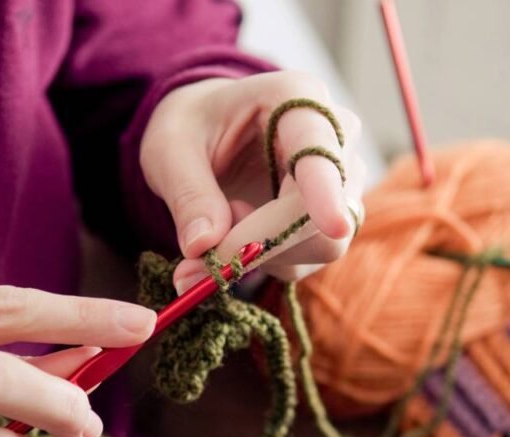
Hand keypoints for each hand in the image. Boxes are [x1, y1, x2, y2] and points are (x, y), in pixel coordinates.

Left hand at [139, 71, 367, 292]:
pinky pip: (304, 259)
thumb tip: (203, 246)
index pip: (320, 151)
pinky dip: (261, 264)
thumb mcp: (170, 149)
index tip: (332, 226)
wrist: (207, 130)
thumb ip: (188, 195)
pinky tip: (230, 240)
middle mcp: (334, 137)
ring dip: (258, 256)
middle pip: (325, 214)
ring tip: (210, 234)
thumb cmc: (192, 127)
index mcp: (296, 99)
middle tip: (201, 253)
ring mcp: (340, 181)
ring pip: (319, 244)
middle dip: (263, 242)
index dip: (327, 191)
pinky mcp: (330, 219)